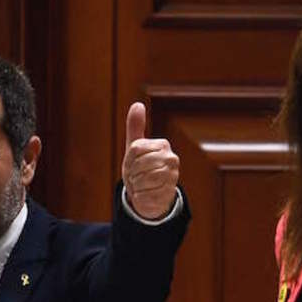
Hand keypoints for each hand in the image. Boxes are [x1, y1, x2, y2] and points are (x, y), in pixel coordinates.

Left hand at [122, 102, 179, 219]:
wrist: (150, 194)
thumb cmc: (141, 168)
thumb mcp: (135, 147)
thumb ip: (136, 126)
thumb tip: (137, 105)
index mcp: (162, 145)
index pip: (135, 149)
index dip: (128, 159)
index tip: (133, 164)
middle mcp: (171, 159)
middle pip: (138, 165)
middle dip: (132, 173)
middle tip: (137, 176)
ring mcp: (172, 176)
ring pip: (142, 180)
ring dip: (136, 185)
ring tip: (142, 185)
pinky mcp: (169, 193)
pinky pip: (144, 195)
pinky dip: (140, 197)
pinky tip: (146, 194)